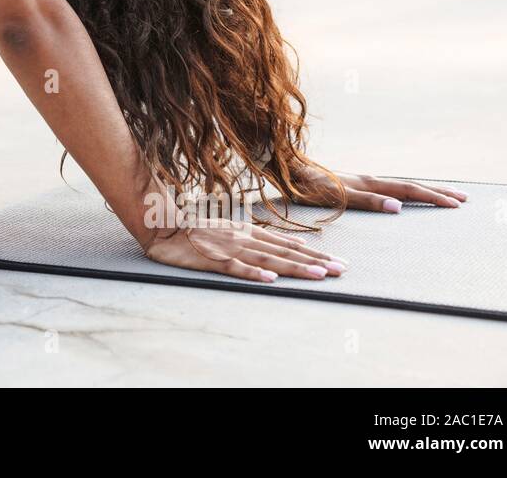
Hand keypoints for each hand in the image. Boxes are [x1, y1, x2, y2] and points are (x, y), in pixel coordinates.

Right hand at [142, 219, 346, 283]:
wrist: (165, 225)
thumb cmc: (195, 230)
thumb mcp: (229, 231)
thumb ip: (252, 238)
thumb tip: (278, 247)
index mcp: (249, 233)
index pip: (288, 244)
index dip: (313, 253)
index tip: (336, 262)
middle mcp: (245, 239)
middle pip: (285, 252)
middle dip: (315, 261)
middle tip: (341, 270)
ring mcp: (230, 249)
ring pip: (268, 260)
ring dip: (294, 267)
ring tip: (318, 275)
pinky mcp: (213, 259)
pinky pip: (236, 268)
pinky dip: (254, 274)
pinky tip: (270, 280)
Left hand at [292, 167, 468, 212]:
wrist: (285, 167)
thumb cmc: (307, 185)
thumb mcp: (337, 196)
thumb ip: (367, 201)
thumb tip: (399, 208)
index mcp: (369, 183)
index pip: (409, 191)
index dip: (432, 198)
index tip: (457, 204)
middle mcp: (368, 180)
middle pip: (410, 186)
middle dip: (436, 192)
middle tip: (463, 199)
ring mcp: (360, 181)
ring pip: (399, 185)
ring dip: (422, 191)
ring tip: (442, 195)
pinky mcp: (351, 185)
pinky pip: (385, 188)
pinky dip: (402, 192)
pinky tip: (401, 197)